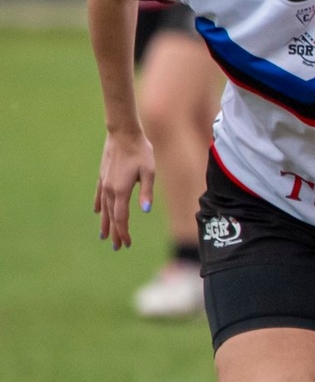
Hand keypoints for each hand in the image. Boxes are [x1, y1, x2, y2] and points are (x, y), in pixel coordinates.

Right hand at [95, 128, 155, 248]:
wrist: (123, 134)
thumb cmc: (140, 152)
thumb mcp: (149, 172)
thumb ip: (147, 192)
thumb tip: (146, 210)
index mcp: (121, 190)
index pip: (121, 217)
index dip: (123, 232)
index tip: (126, 244)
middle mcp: (110, 189)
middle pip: (111, 216)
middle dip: (114, 232)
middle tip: (117, 247)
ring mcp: (104, 183)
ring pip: (103, 208)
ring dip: (105, 222)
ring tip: (104, 235)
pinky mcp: (103, 176)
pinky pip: (99, 195)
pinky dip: (98, 205)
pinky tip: (97, 212)